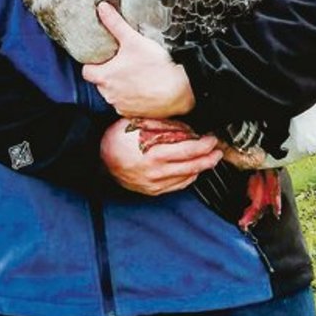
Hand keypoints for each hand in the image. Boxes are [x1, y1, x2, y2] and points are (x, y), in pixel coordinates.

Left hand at [82, 0, 195, 118]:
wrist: (180, 91)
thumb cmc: (156, 66)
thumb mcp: (133, 40)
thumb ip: (115, 24)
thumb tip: (102, 8)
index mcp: (104, 77)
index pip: (87, 71)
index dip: (93, 63)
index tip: (102, 58)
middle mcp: (109, 95)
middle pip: (100, 83)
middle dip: (108, 74)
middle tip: (121, 63)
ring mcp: (121, 107)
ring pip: (114, 95)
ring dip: (120, 87)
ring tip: (134, 75)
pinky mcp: (134, 115)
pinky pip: (127, 106)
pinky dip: (132, 98)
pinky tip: (143, 88)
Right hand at [99, 118, 223, 194]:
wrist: (97, 159)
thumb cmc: (115, 139)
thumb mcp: (138, 124)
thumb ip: (163, 126)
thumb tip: (186, 128)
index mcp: (155, 154)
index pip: (189, 151)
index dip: (204, 145)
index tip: (211, 139)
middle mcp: (156, 172)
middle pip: (192, 167)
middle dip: (209, 159)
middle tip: (218, 152)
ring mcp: (154, 184)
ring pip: (186, 178)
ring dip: (200, 168)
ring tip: (208, 159)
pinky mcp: (151, 190)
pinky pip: (176, 186)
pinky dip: (187, 177)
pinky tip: (191, 170)